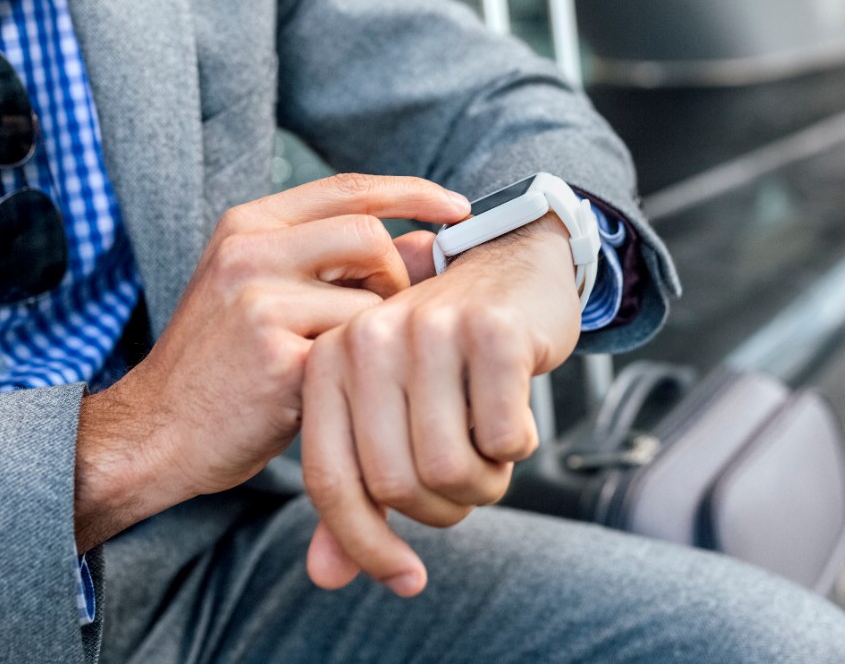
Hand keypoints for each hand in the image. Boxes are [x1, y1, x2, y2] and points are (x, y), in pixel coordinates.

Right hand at [73, 174, 469, 550]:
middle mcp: (249, 251)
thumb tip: (432, 243)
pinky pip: (356, 354)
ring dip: (377, 335)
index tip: (460, 208)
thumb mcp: (268, 294)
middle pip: (368, 234)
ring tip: (347, 364)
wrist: (153, 434)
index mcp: (248, 225)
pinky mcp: (276, 358)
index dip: (413, 192)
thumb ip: (342, 265)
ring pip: (369, 299)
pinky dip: (359, 376)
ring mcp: (258, 302)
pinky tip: (331, 396)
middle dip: (395, 277)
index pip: (348, 188)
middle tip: (383, 322)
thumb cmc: (223, 366)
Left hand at [301, 214, 582, 595]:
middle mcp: (368, 339)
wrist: (513, 265)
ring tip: (491, 451)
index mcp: (328, 361)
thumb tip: (326, 578)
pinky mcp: (493, 331)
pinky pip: (503, 439)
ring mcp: (430, 330)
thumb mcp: (389, 412)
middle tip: (470, 485)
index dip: (364, 544)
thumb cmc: (446, 354)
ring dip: (484, 484)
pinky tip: (516, 416)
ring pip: (449, 468)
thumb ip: (356, 491)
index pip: (330, 481)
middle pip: (395, 485)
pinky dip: (517, 446)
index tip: (405, 579)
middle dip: (442, 510)